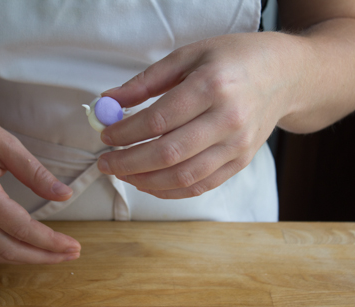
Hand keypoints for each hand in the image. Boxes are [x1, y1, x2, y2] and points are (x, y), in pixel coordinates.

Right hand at [0, 88, 80, 263]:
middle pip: (9, 249)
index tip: (72, 246)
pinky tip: (20, 250)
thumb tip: (64, 194)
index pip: (21, 228)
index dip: (50, 241)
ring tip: (51, 255)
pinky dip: (2, 255)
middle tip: (70, 254)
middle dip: (43, 256)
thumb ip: (35, 172)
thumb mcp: (5, 143)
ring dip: (25, 259)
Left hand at [97, 32, 299, 198]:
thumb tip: (109, 101)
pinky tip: (149, 184)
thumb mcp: (189, 56)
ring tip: (123, 174)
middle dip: (128, 163)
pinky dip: (170, 191)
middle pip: (168, 154)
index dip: (125, 133)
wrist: (283, 75)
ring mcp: (237, 146)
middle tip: (106, 163)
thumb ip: (146, 81)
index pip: (158, 120)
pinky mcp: (241, 162)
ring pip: (183, 177)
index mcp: (212, 86)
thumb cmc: (234, 59)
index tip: (106, 135)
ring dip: (146, 181)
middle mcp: (228, 120)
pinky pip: (201, 185)